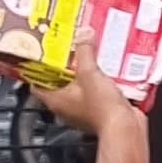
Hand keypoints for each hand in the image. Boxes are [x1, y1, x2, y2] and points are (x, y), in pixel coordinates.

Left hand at [28, 11, 127, 140]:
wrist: (125, 128)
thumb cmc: (102, 109)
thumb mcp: (89, 72)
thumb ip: (84, 51)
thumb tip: (82, 34)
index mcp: (55, 99)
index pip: (36, 83)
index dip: (37, 68)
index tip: (42, 53)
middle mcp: (65, 107)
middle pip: (58, 82)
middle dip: (64, 65)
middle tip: (69, 49)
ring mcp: (82, 110)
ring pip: (77, 86)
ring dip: (82, 72)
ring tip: (88, 55)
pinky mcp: (98, 111)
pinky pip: (93, 92)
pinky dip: (97, 81)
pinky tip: (105, 70)